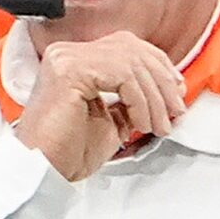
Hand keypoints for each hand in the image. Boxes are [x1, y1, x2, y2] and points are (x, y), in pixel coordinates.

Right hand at [16, 32, 187, 182]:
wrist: (43, 172)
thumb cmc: (68, 152)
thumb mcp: (111, 120)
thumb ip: (131, 99)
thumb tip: (165, 91)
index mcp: (74, 59)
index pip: (127, 46)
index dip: (158, 65)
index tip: (176, 92)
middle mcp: (67, 52)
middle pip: (132, 49)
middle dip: (162, 81)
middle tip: (176, 111)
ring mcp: (66, 58)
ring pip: (131, 62)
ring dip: (154, 97)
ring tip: (159, 125)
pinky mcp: (69, 71)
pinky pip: (122, 76)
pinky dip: (140, 100)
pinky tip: (141, 123)